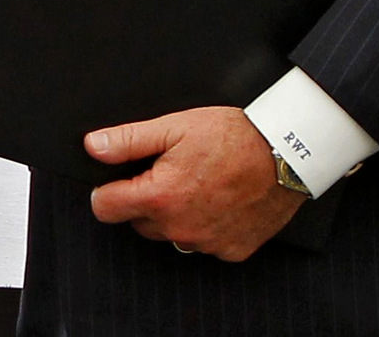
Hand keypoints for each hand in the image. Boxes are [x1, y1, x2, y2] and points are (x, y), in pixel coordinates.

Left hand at [84, 106, 303, 260]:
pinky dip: (205, 225)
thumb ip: (127, 140)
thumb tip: (92, 147)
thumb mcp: (173, 127)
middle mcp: (181, 229)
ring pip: (170, 234)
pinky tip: (217, 199)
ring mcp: (207, 244)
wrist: (286, 154)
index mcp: (160, 197)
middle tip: (167, 171)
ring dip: (174, 215)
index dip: (105, 190)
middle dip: (143, 199)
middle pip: (138, 222)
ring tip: (196, 182)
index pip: (105, 208)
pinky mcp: (232, 250)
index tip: (115, 179)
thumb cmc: (232, 136)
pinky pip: (203, 243)